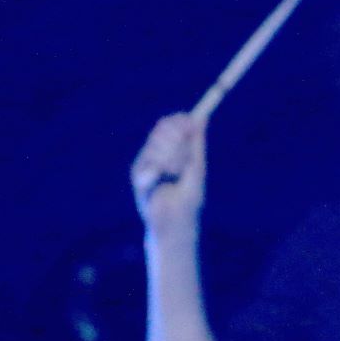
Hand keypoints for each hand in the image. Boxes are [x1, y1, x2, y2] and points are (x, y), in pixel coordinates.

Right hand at [131, 113, 206, 232]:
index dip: (179, 120)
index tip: (191, 124)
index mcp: (169, 149)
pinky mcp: (137, 175)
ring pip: (157, 143)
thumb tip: (202, 118)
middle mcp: (155, 153)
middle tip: (185, 157)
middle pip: (162, 128)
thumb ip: (197, 144)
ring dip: (173, 157)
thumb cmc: (188, 198)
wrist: (176, 222)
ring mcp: (144, 162)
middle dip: (178, 139)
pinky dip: (161, 168)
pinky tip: (163, 179)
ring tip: (176, 174)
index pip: (169, 124)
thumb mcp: (197, 167)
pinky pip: (151, 161)